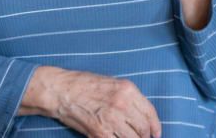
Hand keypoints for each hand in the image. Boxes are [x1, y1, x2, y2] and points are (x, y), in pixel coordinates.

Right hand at [21, 66, 160, 137]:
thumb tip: (140, 114)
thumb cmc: (82, 85)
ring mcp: (111, 119)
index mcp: (127, 90)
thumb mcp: (110, 83)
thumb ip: (127, 97)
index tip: (156, 134)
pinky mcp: (100, 132)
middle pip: (144, 128)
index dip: (155, 127)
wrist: (60, 90)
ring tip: (126, 137)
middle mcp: (122, 104)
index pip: (150, 113)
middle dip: (144, 136)